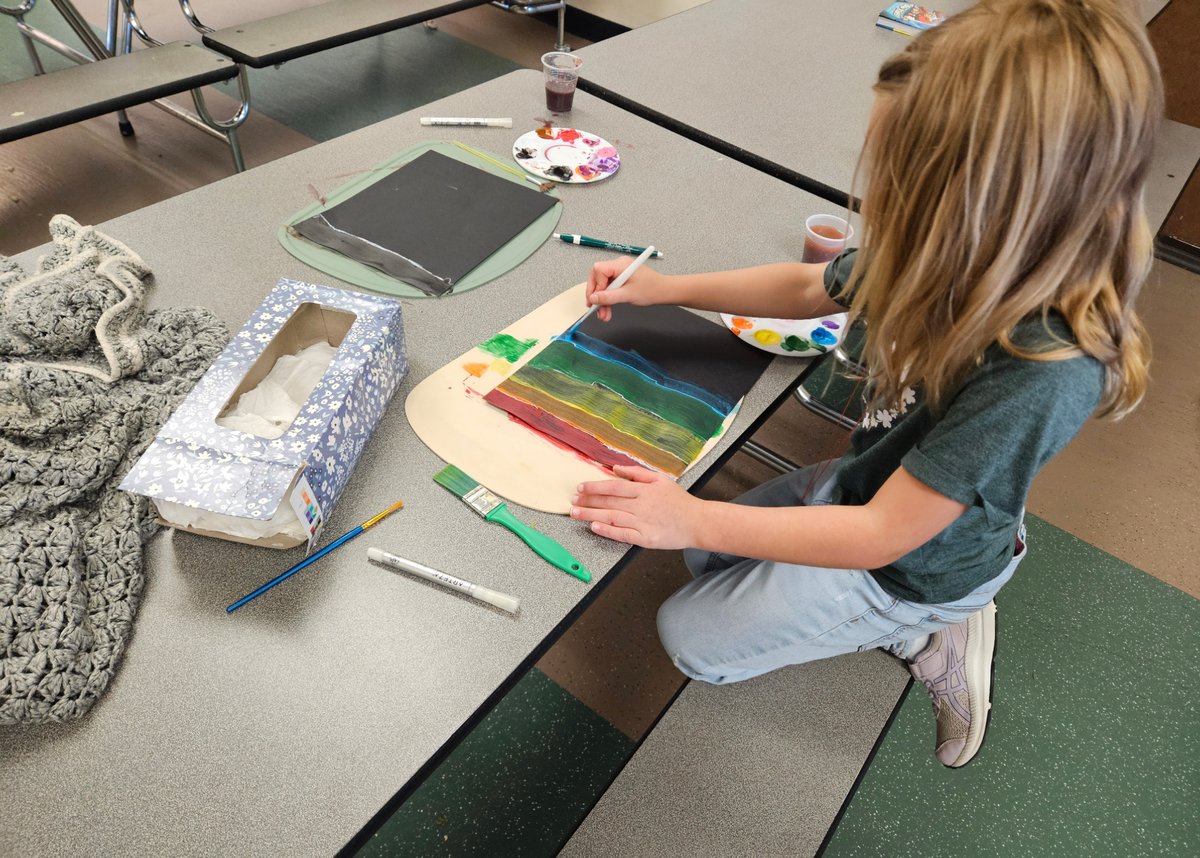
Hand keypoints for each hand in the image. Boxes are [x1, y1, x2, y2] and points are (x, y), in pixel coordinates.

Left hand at [570, 465, 705, 548]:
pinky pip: (623, 534)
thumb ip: (637, 473)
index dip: (595, 486)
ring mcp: (643, 522)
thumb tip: (615, 468)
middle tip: (572, 501)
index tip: (580, 487)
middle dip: (588, 501)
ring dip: (591, 514)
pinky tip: (594, 526)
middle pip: (609, 501)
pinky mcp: (646, 538)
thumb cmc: (679, 501)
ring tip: (575, 513)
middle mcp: (641, 505)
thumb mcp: (660, 479)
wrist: (698, 522)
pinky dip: (607, 530)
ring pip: (612, 517)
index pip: (614, 486)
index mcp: (644, 490)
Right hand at [586, 258, 667, 321]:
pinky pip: (610, 287)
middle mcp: (619, 265)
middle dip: (596, 294)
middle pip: (598, 277)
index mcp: (620, 264)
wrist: (664, 292)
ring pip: (603, 285)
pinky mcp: (622, 278)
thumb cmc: (651, 290)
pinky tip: (607, 310)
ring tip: (603, 315)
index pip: (598, 270)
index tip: (596, 300)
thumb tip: (593, 298)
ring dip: (602, 300)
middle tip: (595, 308)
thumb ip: (608, 297)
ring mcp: (620, 271)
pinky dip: (608, 298)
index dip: (595, 286)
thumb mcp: (627, 295)